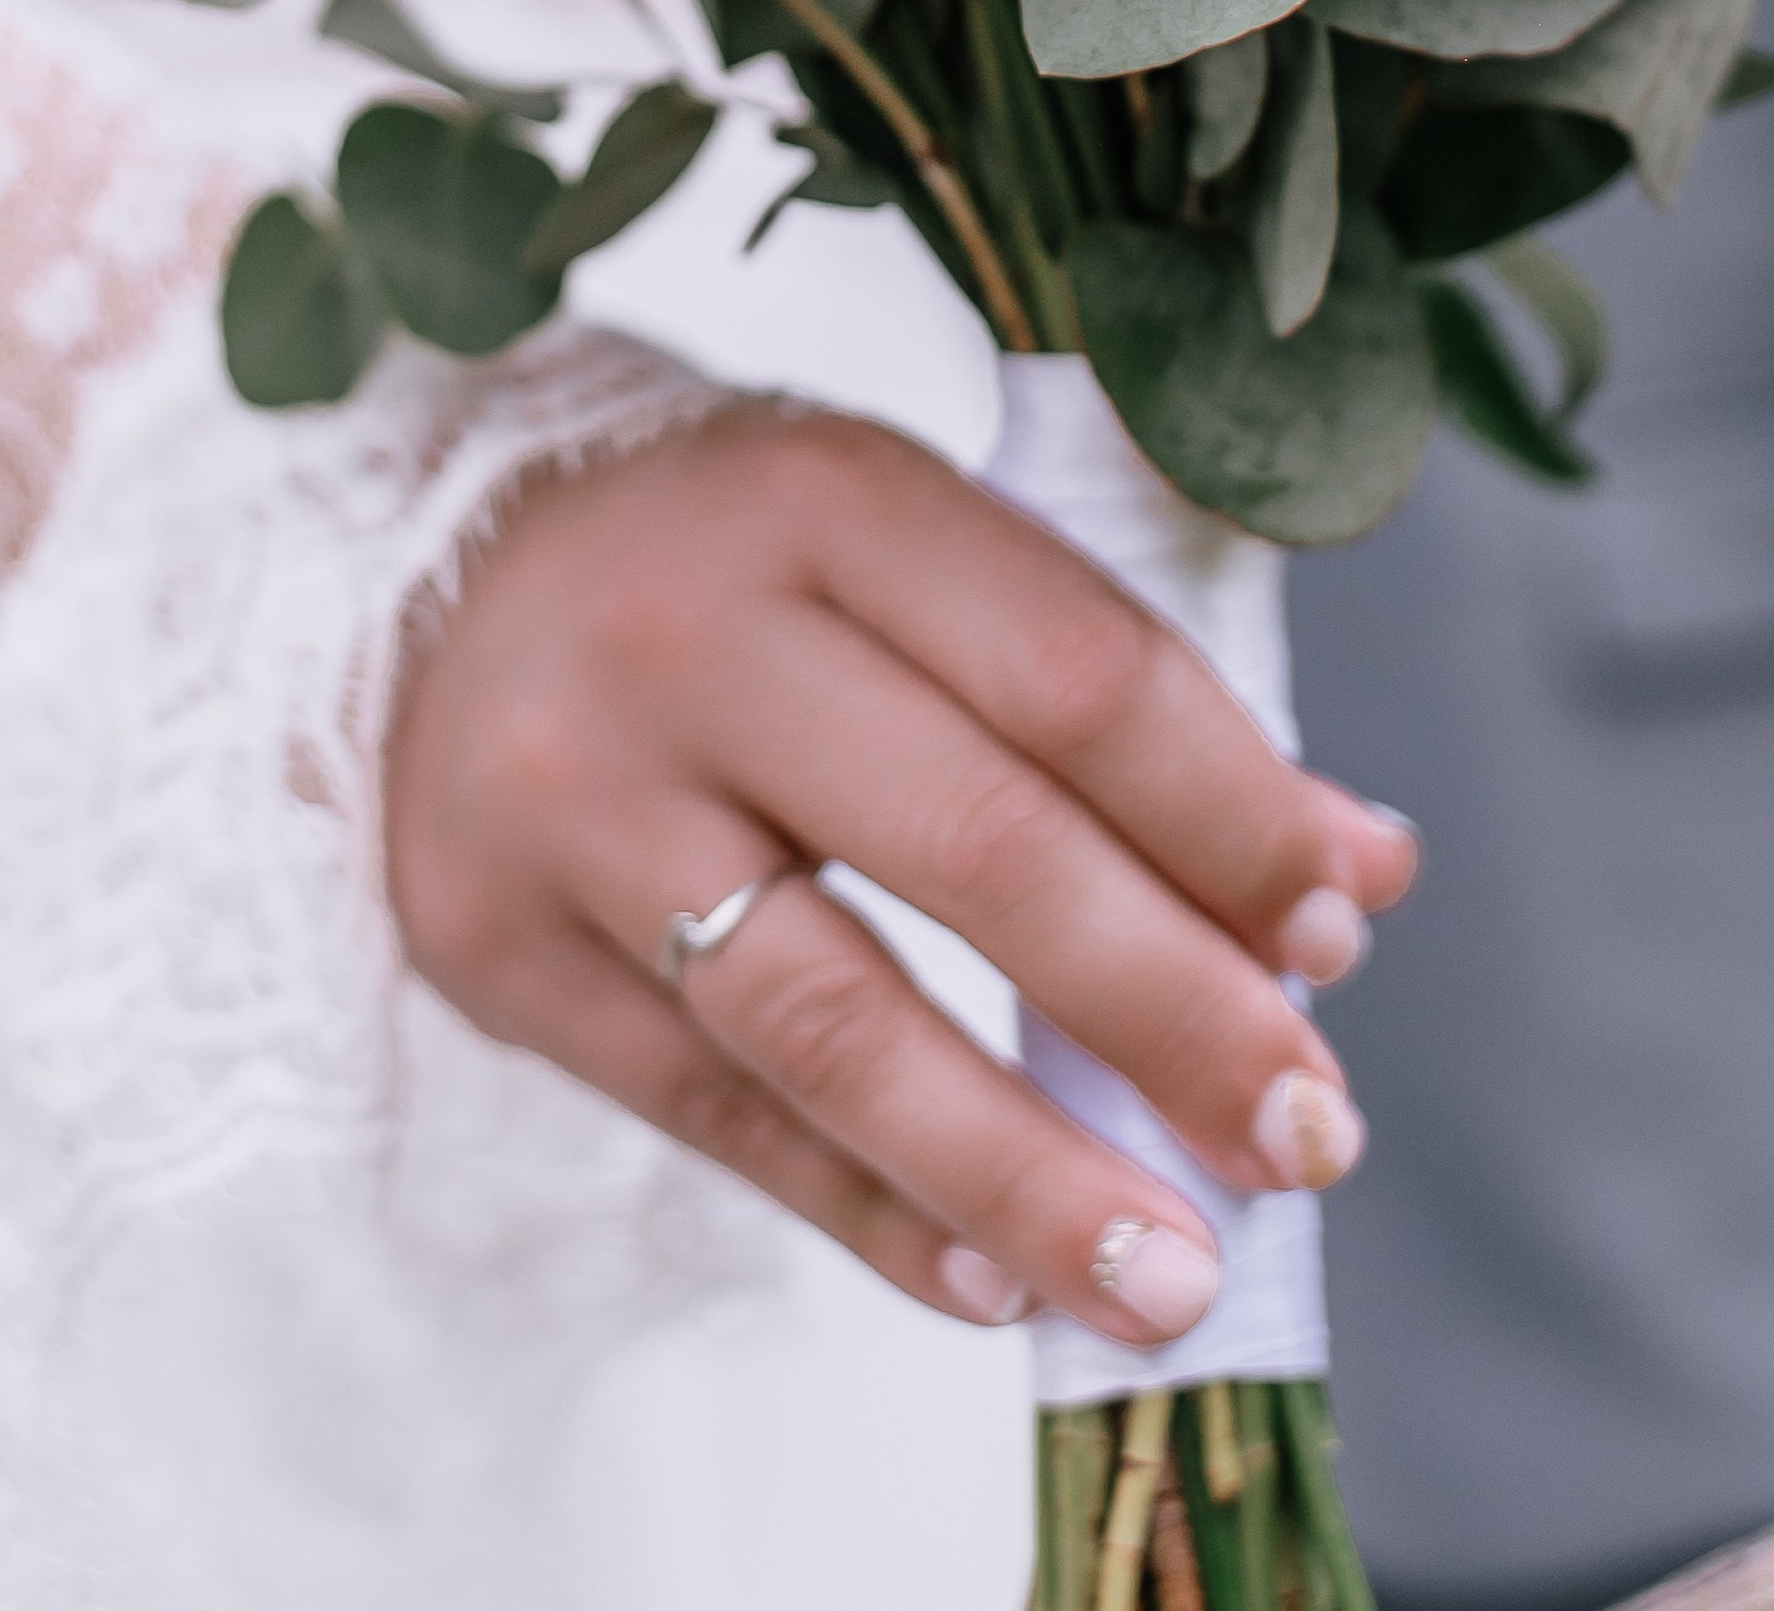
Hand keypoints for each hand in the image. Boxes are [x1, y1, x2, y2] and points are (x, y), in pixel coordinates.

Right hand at [386, 403, 1416, 1346]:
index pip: (1077, 675)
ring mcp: (578, 798)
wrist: (420, 569)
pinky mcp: (498, 943)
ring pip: (836, 1023)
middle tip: (1309, 1132)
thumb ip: (1122, 689)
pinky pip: (712, 1112)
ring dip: (1027, 1171)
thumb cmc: (736, 556)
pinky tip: (991, 1278)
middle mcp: (693, 637)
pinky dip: (867, 1208)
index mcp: (827, 496)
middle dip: (1172, 1011)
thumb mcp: (917, 543)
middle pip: (979, 849)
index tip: (1340, 926)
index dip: (1231, 815)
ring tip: (1173, 1278)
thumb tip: (1353, 875)